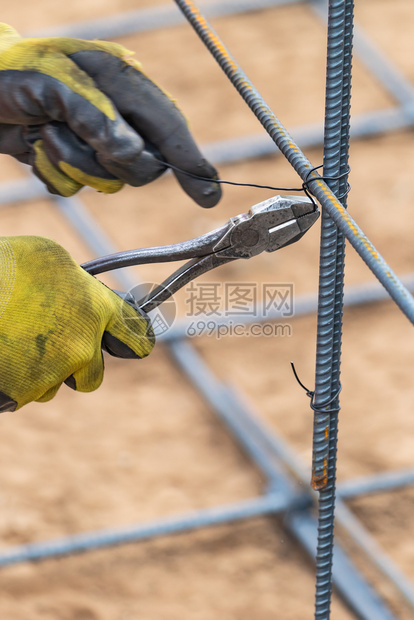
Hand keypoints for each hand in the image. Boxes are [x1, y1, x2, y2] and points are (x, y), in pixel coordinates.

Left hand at [0, 24, 220, 206]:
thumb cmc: (14, 76)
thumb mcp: (56, 87)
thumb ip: (97, 118)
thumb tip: (130, 153)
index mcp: (122, 84)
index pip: (170, 128)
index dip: (191, 161)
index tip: (209, 194)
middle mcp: (116, 115)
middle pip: (145, 165)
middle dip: (110, 160)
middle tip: (75, 134)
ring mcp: (96, 139)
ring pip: (111, 180)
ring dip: (74, 163)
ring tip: (45, 133)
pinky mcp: (74, 159)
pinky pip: (80, 186)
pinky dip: (56, 172)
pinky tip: (37, 146)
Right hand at [0, 236, 154, 411]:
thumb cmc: (5, 267)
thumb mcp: (50, 260)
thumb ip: (79, 286)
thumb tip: (83, 296)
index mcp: (95, 310)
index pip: (138, 337)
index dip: (134, 340)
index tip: (130, 342)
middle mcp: (82, 347)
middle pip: (94, 375)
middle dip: (77, 366)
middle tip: (50, 345)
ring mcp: (52, 374)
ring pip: (54, 385)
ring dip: (41, 371)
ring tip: (13, 339)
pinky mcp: (22, 394)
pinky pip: (26, 394)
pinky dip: (16, 380)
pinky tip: (3, 353)